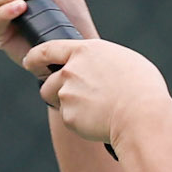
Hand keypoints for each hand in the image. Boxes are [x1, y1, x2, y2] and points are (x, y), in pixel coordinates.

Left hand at [25, 37, 168, 149]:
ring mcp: (67, 94)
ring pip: (57, 102)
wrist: (142, 115)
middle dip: (55, 91)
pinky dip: (81, 122)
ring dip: (68, 106)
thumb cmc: (143, 87)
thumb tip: (95, 69)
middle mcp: (70, 70)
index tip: (29, 62)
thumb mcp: (124, 60)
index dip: (35, 57)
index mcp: (85, 51)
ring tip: (94, 109)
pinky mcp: (69, 116)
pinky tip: (100, 120)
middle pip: (48, 82)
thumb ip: (101, 61)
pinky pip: (70, 119)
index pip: (48, 49)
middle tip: (77, 100)